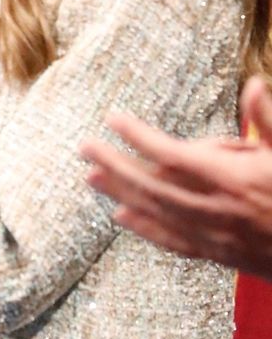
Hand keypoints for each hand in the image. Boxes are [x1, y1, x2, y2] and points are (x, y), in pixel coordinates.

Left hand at [80, 78, 271, 279]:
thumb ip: (270, 120)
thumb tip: (254, 84)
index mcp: (235, 179)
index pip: (174, 155)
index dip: (140, 137)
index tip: (114, 118)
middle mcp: (220, 209)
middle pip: (155, 185)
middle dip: (116, 165)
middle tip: (84, 148)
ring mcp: (217, 236)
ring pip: (159, 213)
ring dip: (123, 194)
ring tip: (91, 177)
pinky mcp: (221, 254)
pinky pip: (175, 242)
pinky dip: (146, 229)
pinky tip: (121, 216)